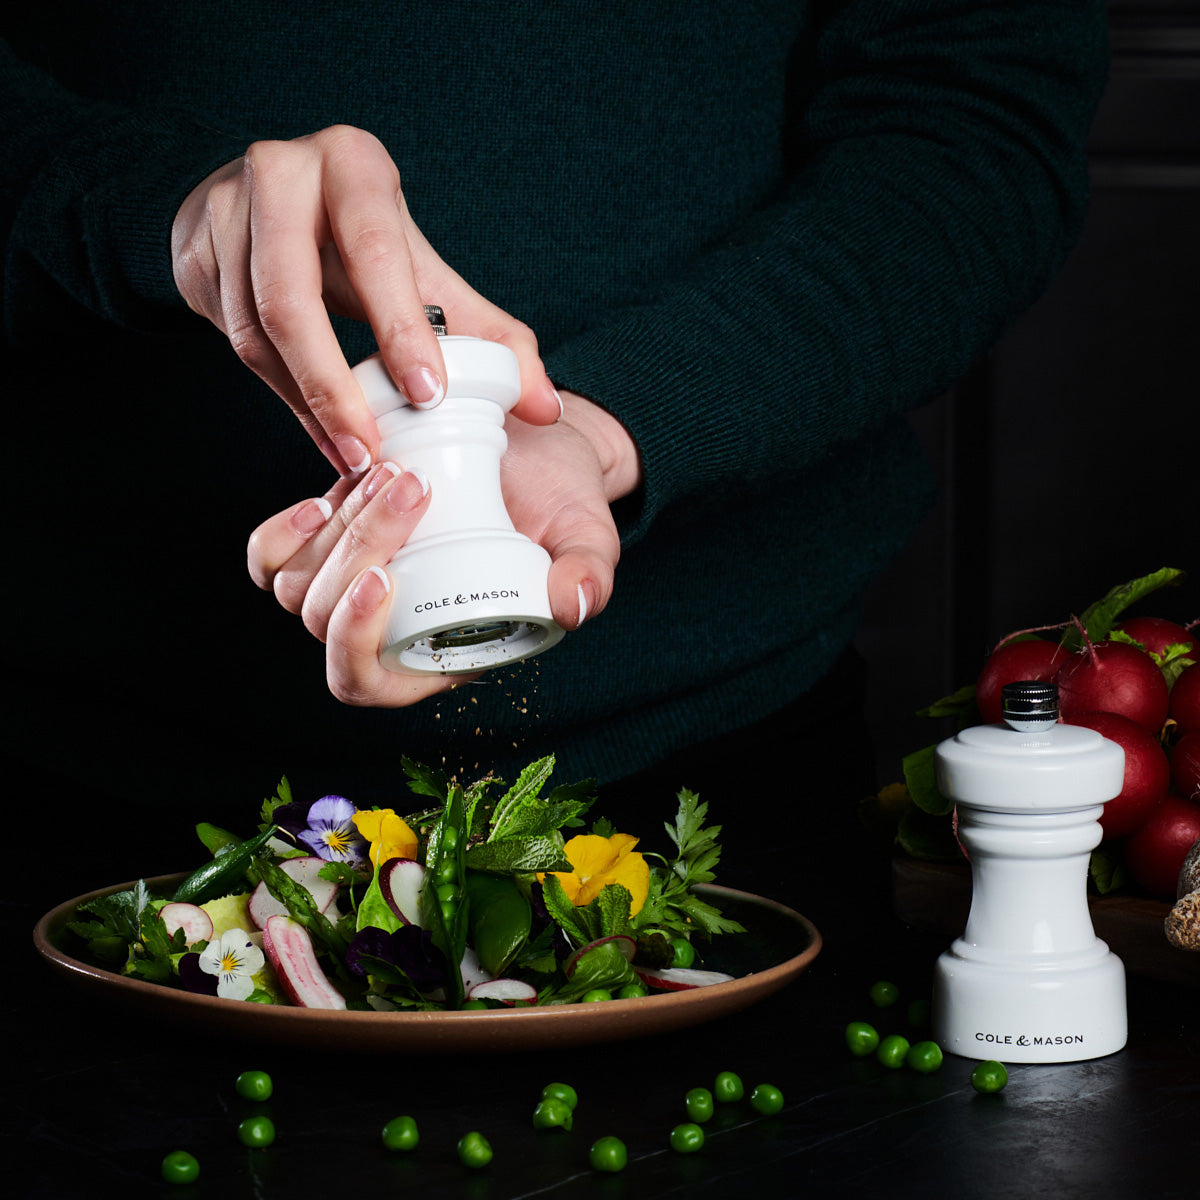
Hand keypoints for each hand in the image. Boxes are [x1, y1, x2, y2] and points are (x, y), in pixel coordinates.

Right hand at [171, 125, 560, 475]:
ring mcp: (223, 209)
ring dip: (303, 402)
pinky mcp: (192, 250)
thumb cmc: (364, 239)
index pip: (375, 248)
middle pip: (291, 296)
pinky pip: (228, 337)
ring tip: (349, 452)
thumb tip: (545, 407)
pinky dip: (276, 393)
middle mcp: (280, 172)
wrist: (270, 205)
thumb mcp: (424, 271)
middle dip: (332, 386)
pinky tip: (316, 427)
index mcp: (352, 164)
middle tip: (370, 451)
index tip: (427, 396)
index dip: (399, 326)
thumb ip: (488, 335)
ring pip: (255, 327)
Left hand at [246, 392, 638, 705]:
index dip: (355, 643)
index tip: (385, 579)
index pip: (364, 680)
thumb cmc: (560, 501)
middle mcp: (382, 626)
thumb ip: (589, 574)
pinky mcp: (327, 538)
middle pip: (323, 621)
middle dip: (358, 553)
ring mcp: (347, 582)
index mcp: (435, 650)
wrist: (534, 445)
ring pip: (295, 585)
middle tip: (412, 487)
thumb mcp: (586, 535)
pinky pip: (269, 558)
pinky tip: (326, 497)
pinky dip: (282, 533)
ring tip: (391, 475)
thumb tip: (572, 605)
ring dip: (334, 531)